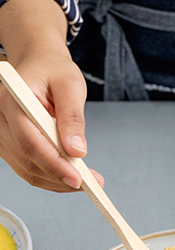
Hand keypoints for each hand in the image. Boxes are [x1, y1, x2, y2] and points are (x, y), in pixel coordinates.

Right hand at [0, 52, 103, 191]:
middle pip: (26, 160)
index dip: (53, 164)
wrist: (40, 65)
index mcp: (12, 101)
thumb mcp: (71, 85)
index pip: (29, 141)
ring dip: (56, 182)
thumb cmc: (53, 71)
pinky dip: (50, 177)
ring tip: (86, 182)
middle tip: (90, 184)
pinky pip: (28, 168)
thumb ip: (73, 117)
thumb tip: (77, 150)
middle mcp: (1, 119)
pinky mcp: (10, 145)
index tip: (78, 178)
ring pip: (26, 169)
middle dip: (59, 177)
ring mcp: (3, 134)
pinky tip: (70, 176)